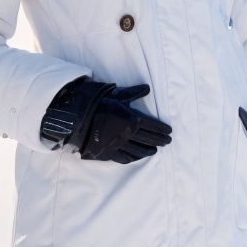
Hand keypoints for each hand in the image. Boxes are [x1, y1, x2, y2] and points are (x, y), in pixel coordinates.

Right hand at [41, 78, 171, 164]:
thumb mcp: (117, 96)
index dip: (162, 130)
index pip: (152, 126)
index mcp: (132, 119)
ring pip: (138, 150)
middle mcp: (128, 134)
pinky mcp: (109, 153)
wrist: (77, 119)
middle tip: (168, 142)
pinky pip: (125, 158)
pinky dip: (134, 158)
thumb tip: (147, 88)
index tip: (169, 132)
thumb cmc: (98, 104)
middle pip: (148, 139)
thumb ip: (133, 93)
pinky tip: (138, 158)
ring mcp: (119, 145)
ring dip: (148, 151)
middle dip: (160, 140)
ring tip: (155, 151)